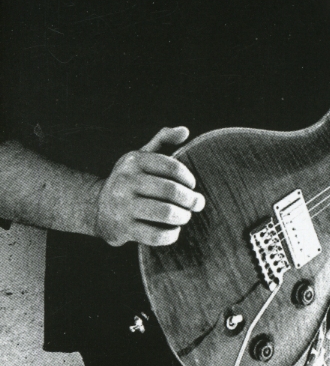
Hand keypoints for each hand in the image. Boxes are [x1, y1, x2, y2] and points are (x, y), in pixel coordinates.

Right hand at [94, 127, 204, 246]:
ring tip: (186, 215)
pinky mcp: (123, 229)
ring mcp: (123, 206)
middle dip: (190, 199)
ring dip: (183, 216)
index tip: (192, 185)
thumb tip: (185, 130)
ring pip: (166, 213)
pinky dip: (170, 235)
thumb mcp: (141, 155)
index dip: (188, 177)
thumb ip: (163, 139)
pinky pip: (155, 235)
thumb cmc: (130, 179)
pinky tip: (174, 230)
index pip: (172, 167)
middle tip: (198, 203)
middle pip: (171, 191)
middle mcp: (126, 182)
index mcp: (134, 161)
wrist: (95, 207)